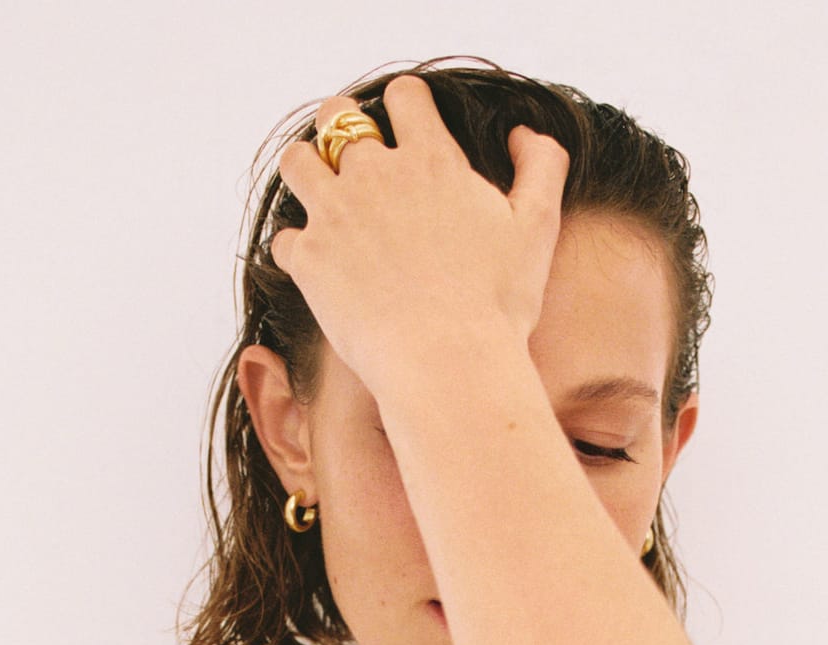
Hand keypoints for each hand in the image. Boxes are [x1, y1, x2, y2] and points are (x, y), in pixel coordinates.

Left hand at [270, 75, 570, 398]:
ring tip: (322, 198)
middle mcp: (375, 174)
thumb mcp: (539, 227)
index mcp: (431, 159)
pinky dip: (298, 250)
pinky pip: (285, 239)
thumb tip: (524, 133)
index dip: (405, 105)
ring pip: (297, 162)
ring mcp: (335, 215)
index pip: (404, 95)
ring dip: (307, 172)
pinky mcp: (308, 260)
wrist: (449, 366)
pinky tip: (319, 267)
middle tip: (353, 162)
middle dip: (342, 130)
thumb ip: (542, 166)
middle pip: (337, 117)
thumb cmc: (498, 305)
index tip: (407, 128)